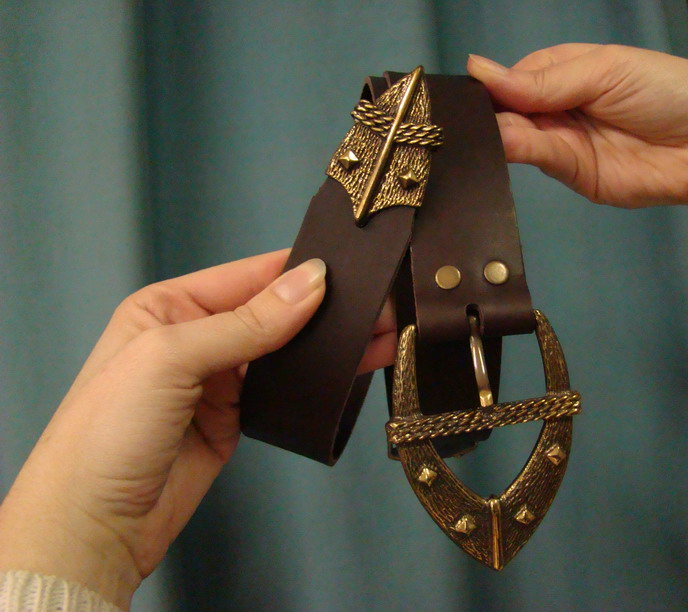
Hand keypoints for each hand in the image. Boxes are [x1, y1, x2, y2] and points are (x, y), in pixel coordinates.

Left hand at [0, 250, 395, 609]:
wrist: (96, 523)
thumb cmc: (110, 429)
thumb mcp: (172, 357)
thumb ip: (247, 322)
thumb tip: (311, 282)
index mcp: (169, 306)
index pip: (247, 277)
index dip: (298, 271)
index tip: (350, 268)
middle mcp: (198, 337)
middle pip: (273, 313)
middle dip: (325, 309)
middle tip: (380, 305)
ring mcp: (220, 380)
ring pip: (286, 351)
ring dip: (329, 344)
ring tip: (382, 333)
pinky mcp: (238, 419)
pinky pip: (286, 390)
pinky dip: (319, 381)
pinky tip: (352, 368)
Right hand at [467, 44, 687, 225]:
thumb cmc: (667, 91)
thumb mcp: (604, 70)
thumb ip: (542, 81)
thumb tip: (478, 70)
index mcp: (565, 71)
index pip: (514, 77)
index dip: (491, 84)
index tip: (464, 92)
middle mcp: (557, 108)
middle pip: (509, 110)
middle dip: (488, 112)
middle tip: (461, 117)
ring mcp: (562, 143)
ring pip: (516, 136)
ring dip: (498, 132)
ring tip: (479, 130)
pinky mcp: (570, 175)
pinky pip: (536, 159)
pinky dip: (515, 152)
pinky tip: (500, 143)